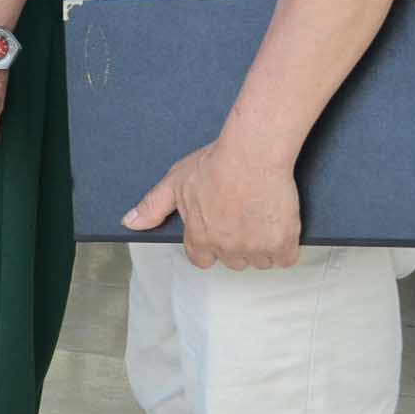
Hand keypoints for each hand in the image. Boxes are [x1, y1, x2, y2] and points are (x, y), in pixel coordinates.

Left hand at [124, 137, 302, 268]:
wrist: (252, 152)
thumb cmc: (214, 163)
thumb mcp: (175, 182)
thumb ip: (152, 207)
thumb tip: (129, 223)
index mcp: (200, 237)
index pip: (201, 259)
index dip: (208, 245)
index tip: (218, 227)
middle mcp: (227, 248)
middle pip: (233, 261)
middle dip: (236, 244)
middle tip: (240, 216)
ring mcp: (256, 247)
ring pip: (259, 261)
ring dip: (261, 245)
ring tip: (258, 216)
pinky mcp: (283, 243)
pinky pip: (285, 258)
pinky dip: (284, 245)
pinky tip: (277, 223)